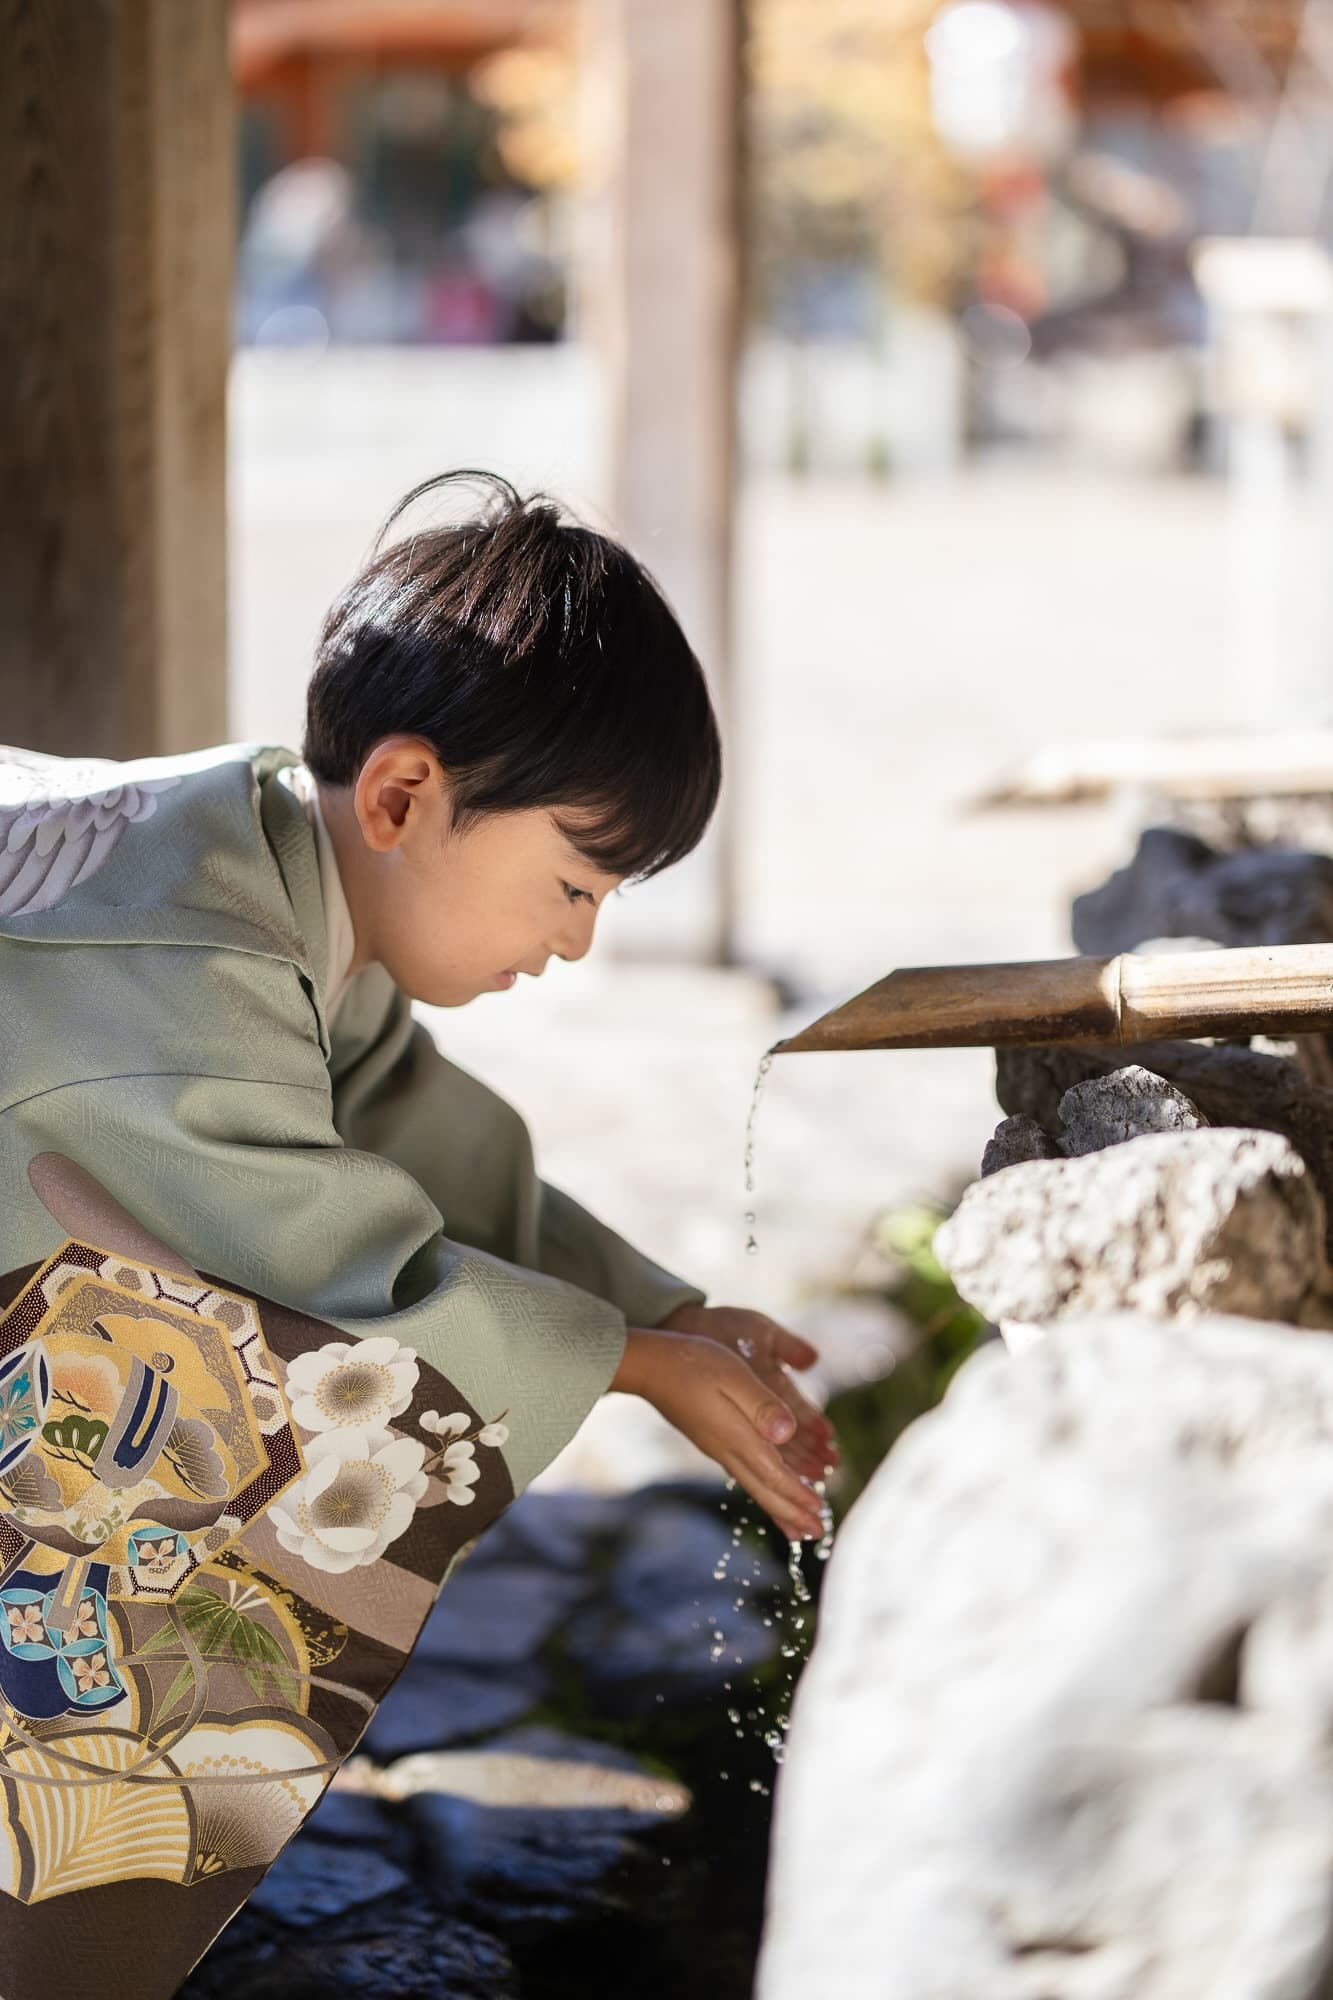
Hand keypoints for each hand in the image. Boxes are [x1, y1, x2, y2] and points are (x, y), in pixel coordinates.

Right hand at [611, 1326, 825, 1541]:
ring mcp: (718, 1447)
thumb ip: (761, 1404)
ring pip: (754, 1486)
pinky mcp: (713, 1440)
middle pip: (764, 1490)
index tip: (820, 1515)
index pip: (773, 1476)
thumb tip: (788, 1432)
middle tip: (817, 1533)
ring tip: (797, 1527)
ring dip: (779, 1507)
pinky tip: (768, 1489)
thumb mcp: (733, 1375)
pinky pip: (745, 1474)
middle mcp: (728, 1449)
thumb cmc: (693, 1364)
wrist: (650, 1366)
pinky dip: (763, 1488)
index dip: (798, 1496)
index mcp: (738, 1436)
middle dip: (792, 1514)